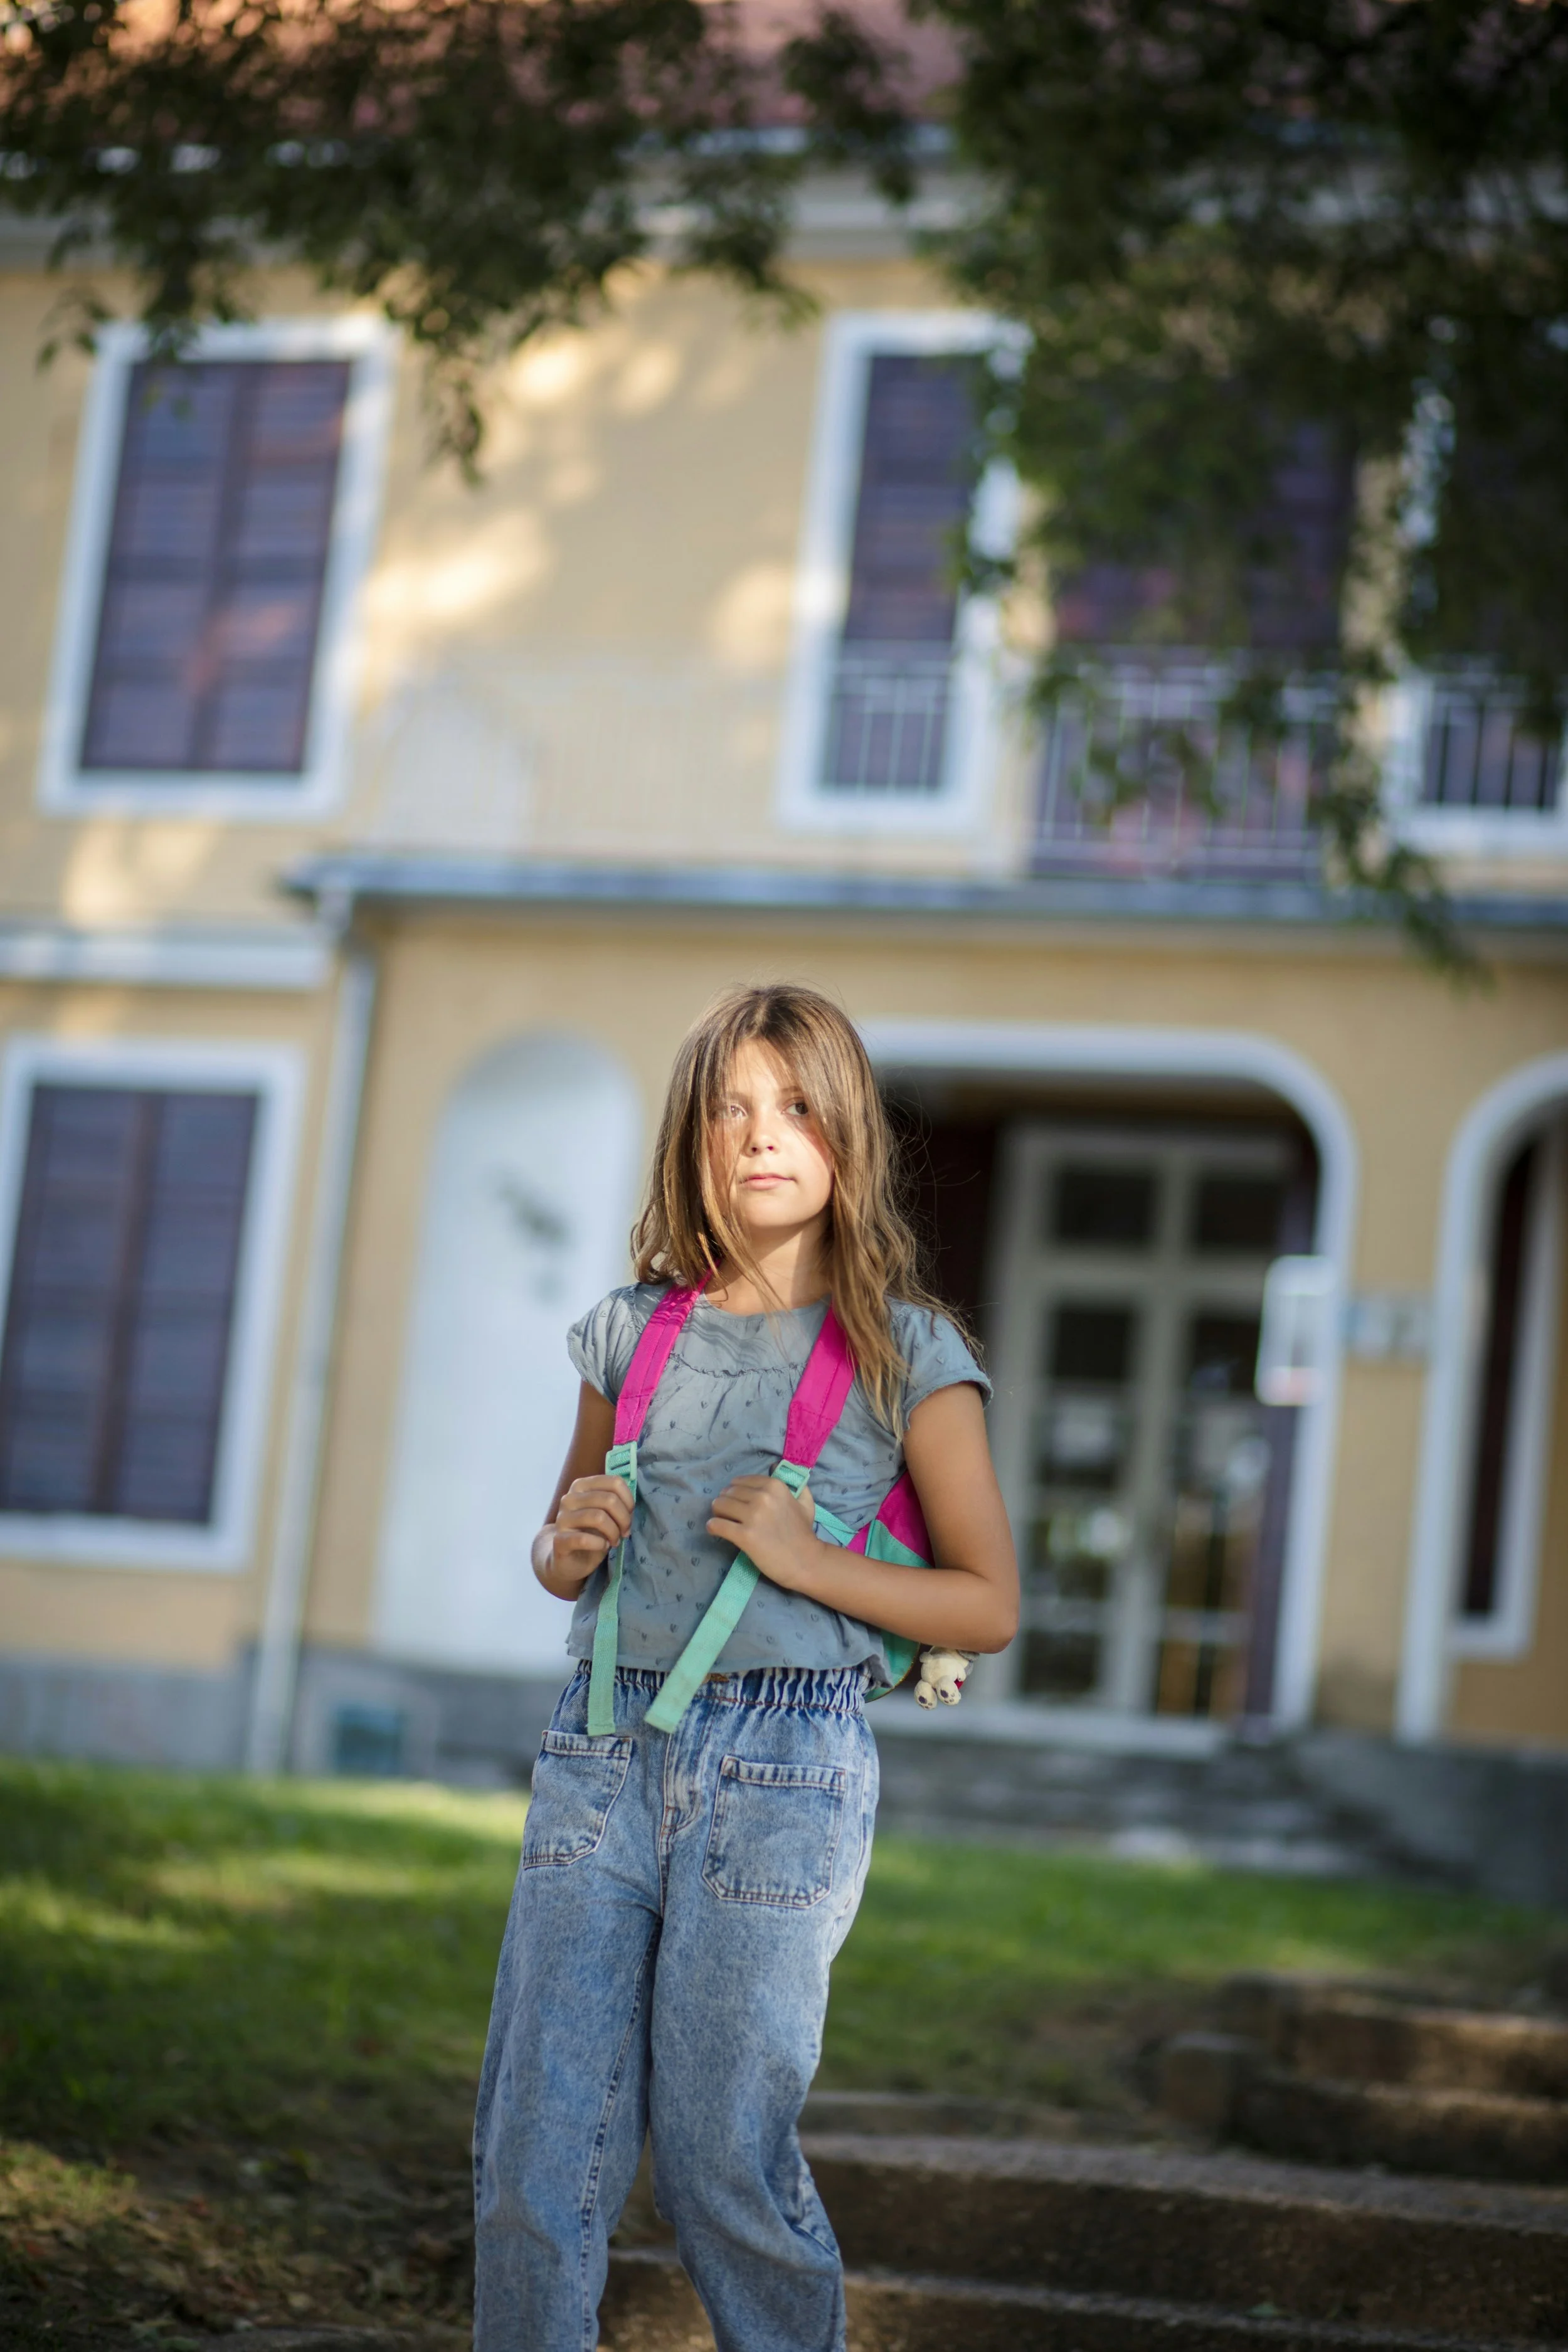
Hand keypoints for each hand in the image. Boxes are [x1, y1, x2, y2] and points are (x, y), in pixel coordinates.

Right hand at [547, 1474, 632, 1584]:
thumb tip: (630, 1506)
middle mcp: (569, 1498)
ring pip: (598, 1517)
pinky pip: (584, 1539)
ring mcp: (562, 1519)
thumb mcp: (605, 1514)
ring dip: (613, 1532)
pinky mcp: (559, 1540)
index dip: (628, 1500)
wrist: (569, 1558)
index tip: (630, 1514)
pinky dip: (600, 1544)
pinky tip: (603, 1546)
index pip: (614, 1482)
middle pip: (609, 1499)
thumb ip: (615, 1503)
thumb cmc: (590, 1532)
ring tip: (615, 1541)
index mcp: (581, 1486)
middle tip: (625, 1532)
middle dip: (624, 1518)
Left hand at [706, 1473, 820, 1590]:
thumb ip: (794, 1484)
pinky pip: (717, 1525)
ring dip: (717, 1513)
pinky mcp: (745, 1536)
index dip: (735, 1491)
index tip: (736, 1501)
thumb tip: (775, 1466)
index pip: (741, 1481)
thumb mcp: (805, 1503)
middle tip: (727, 1512)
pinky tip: (715, 1530)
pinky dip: (713, 1527)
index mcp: (775, 1486)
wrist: (805, 1561)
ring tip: (721, 1520)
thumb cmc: (803, 1533)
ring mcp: (753, 1516)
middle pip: (728, 1492)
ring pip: (719, 1505)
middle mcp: (763, 1497)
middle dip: (724, 1501)